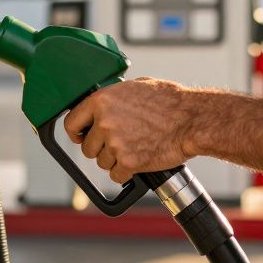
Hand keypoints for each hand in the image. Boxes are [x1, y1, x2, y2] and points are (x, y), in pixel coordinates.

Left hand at [62, 78, 197, 183]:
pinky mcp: (129, 162)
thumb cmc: (169, 101)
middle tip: (119, 143)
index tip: (81, 137)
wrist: (191, 119)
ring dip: (116, 160)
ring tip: (135, 148)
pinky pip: (117, 175)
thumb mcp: (135, 87)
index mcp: (101, 100)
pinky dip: (126, 173)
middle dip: (101, 148)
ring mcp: (116, 143)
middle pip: (88, 148)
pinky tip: (139, 160)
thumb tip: (104, 104)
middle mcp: (104, 122)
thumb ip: (114, 97)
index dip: (76, 133)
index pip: (71, 123)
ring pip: (103, 163)